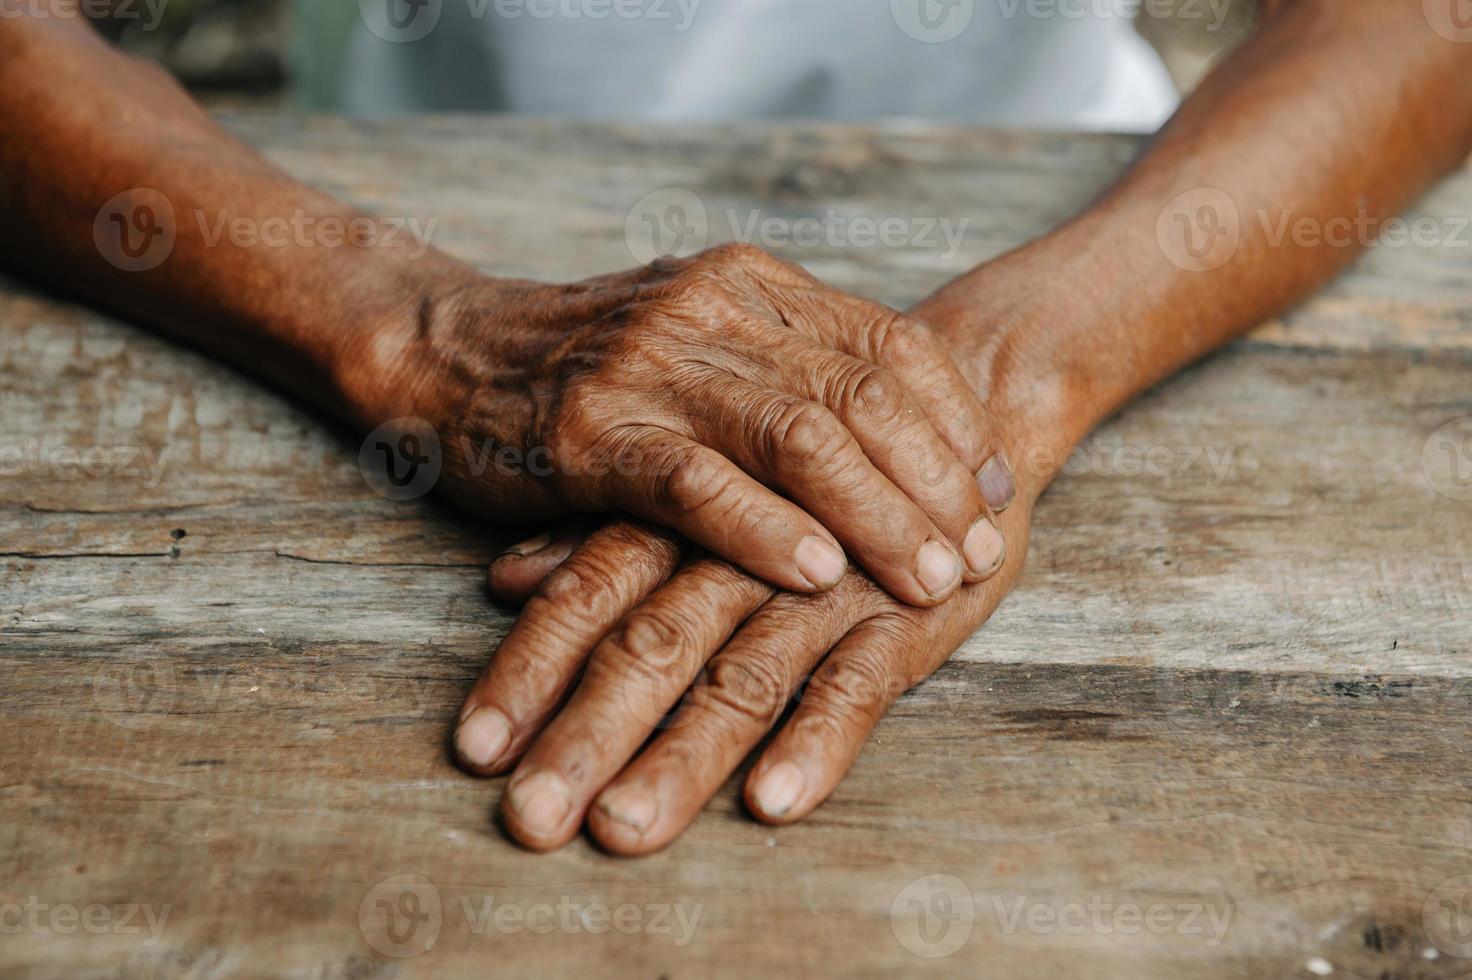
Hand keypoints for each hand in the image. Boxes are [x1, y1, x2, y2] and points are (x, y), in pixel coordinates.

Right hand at [369, 244, 1013, 605]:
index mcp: (753, 284)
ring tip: (930, 579)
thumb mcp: (703, 336)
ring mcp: (652, 369)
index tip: (995, 491)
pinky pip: (700, 486)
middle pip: (860, 396)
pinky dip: (767, 532)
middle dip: (935, 484)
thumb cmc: (593, 360)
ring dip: (877, 518)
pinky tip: (818, 576)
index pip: (891, 347)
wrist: (449, 353)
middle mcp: (712, 312)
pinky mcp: (595, 434)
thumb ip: (792, 365)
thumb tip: (911, 430)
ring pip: (798, 439)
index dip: (957, 424)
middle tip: (979, 553)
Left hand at [456, 500, 1030, 853]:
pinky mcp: (906, 615)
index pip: (588, 594)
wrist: (955, 407)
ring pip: (744, 674)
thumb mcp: (698, 489)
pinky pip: (858, 684)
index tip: (474, 750)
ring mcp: (827, 586)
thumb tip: (503, 579)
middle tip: (534, 816)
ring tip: (627, 827)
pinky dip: (816, 741)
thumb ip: (602, 535)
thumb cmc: (803, 469)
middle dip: (588, 734)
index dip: (528, 670)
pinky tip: (773, 801)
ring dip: (683, 756)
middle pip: (652, 644)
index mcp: (682, 517)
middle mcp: (741, 553)